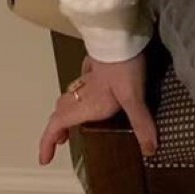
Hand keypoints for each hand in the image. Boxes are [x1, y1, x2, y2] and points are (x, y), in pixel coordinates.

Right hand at [37, 50, 158, 163]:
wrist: (121, 34)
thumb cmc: (123, 67)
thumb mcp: (134, 98)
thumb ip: (141, 124)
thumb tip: (149, 151)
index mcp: (85, 105)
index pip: (57, 125)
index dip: (47, 142)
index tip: (44, 159)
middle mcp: (82, 94)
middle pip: (60, 113)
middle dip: (58, 129)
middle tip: (63, 142)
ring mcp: (88, 79)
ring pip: (69, 99)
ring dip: (68, 113)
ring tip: (76, 124)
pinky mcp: (97, 67)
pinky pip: (83, 86)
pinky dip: (81, 96)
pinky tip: (93, 94)